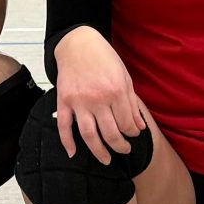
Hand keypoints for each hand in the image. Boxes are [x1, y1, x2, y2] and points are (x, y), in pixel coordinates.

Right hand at [54, 28, 148, 166]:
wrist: (78, 43)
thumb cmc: (104, 58)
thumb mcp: (125, 77)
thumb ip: (132, 104)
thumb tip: (139, 127)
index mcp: (116, 91)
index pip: (127, 123)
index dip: (132, 133)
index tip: (133, 135)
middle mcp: (98, 99)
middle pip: (110, 133)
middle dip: (120, 146)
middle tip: (124, 150)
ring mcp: (79, 101)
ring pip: (89, 135)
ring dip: (98, 151)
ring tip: (106, 160)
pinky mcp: (64, 101)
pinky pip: (64, 126)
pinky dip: (67, 142)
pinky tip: (73, 154)